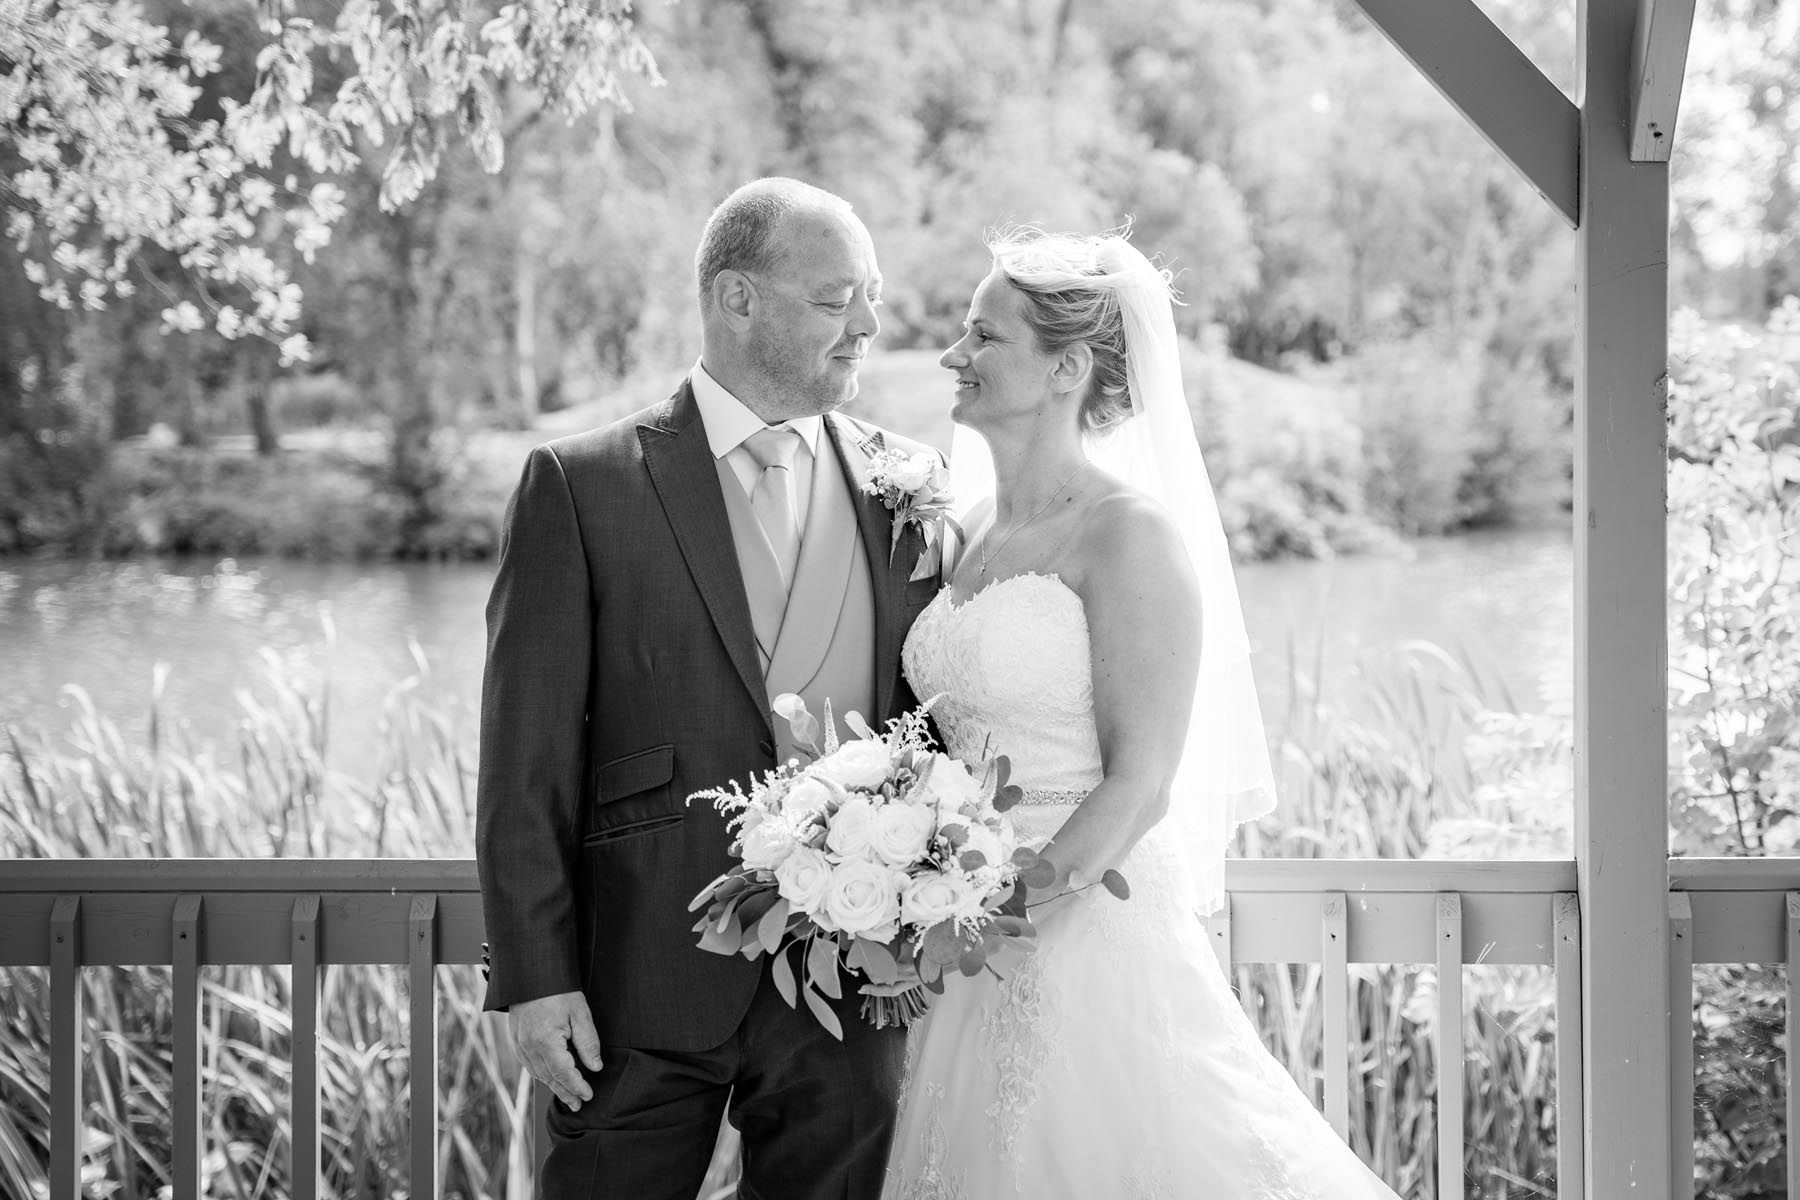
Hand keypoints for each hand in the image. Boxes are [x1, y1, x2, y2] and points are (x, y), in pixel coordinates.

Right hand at [509, 991, 603, 1111]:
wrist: (530, 974)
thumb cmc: (557, 990)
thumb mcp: (579, 1013)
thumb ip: (588, 1042)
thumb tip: (595, 1067)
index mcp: (546, 1041)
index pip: (564, 1073)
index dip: (577, 1086)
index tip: (589, 1095)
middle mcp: (530, 1047)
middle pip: (550, 1077)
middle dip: (566, 1092)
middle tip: (579, 1105)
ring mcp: (520, 1044)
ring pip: (538, 1073)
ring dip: (553, 1086)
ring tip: (568, 1097)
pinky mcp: (516, 1040)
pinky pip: (529, 1065)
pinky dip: (541, 1075)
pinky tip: (549, 1078)